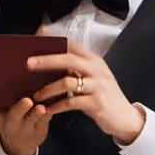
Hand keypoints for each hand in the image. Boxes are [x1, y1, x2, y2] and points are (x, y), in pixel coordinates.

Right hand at [0, 96, 48, 154]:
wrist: (19, 145)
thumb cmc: (10, 122)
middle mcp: (12, 123)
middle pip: (13, 116)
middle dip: (19, 108)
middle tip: (26, 101)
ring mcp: (27, 128)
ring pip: (33, 120)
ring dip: (37, 114)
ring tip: (41, 108)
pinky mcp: (40, 130)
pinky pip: (46, 120)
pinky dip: (49, 113)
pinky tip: (53, 104)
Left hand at [27, 43, 145, 144]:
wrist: (125, 118)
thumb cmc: (107, 98)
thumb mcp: (95, 79)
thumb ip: (77, 70)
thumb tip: (51, 64)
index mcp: (95, 62)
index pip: (73, 45)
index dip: (54, 40)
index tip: (38, 37)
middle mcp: (97, 71)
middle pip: (69, 59)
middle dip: (46, 60)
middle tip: (28, 63)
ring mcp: (98, 86)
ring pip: (68, 82)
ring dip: (48, 89)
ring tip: (36, 95)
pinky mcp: (96, 103)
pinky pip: (71, 103)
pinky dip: (56, 106)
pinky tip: (48, 109)